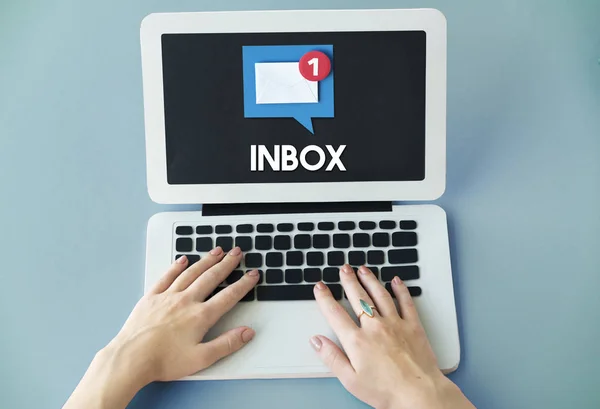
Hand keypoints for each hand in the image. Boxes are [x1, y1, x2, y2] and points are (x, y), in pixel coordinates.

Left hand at [63, 246, 258, 408]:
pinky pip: (167, 277)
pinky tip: (183, 260)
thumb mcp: (201, 359)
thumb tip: (247, 332)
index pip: (228, 296)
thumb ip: (226, 344)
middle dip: (227, 264)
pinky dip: (176, 267)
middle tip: (237, 253)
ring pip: (191, 273)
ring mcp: (168, 296)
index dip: (243, 284)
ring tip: (217, 251)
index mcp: (200, 316)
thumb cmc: (163, 361)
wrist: (130, 359)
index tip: (252, 275)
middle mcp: (186, 301)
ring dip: (206, 260)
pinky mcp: (151, 297)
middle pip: (211, 277)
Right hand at [310, 265, 474, 408]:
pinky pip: (406, 302)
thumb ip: (332, 358)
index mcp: (357, 341)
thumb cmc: (386, 391)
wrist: (419, 394)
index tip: (320, 287)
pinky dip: (400, 289)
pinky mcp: (413, 326)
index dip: (325, 298)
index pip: (335, 313)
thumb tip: (316, 341)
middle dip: (348, 281)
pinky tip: (396, 281)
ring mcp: (395, 324)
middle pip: (357, 297)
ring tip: (363, 269)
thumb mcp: (350, 380)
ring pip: (379, 295)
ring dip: (370, 279)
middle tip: (343, 269)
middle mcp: (375, 327)